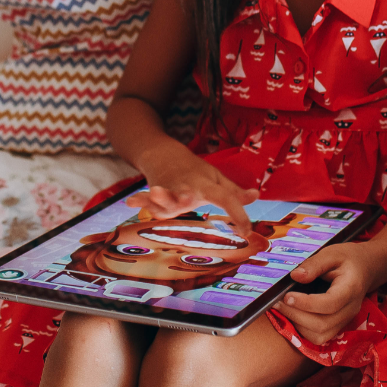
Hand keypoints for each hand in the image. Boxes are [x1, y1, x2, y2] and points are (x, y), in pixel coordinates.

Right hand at [126, 141, 258, 231]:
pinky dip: (138, 200)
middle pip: (188, 196)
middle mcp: (187, 189)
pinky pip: (146, 199)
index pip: (225, 198)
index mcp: (207, 186)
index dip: (237, 214)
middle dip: (186, 198)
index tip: (247, 232)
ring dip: (160, 198)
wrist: (164, 154)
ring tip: (154, 191)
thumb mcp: (215, 178)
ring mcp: (169, 192)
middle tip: (187, 199)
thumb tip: (256, 196)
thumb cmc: (194, 170)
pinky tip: (130, 202)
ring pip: (165, 199)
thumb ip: (233, 192)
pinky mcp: (153, 194)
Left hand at [274, 242, 376, 344]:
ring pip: (320, 335)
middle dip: (296, 315)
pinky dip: (303, 329)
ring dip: (298, 325)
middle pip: (323, 324)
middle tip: (278, 302)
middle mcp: (350, 309)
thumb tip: (294, 276)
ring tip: (283, 309)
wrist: (366, 268)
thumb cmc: (348, 259)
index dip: (306, 303)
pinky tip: (293, 315)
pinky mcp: (339, 325)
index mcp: (351, 289)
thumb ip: (314, 264)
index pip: (330, 304)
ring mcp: (345, 320)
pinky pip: (320, 336)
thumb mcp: (332, 253)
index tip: (287, 296)